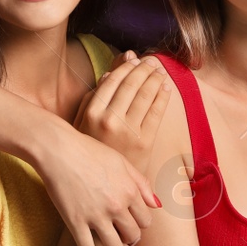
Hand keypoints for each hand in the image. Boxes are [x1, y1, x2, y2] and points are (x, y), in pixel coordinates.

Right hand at [36, 65, 161, 245]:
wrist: (58, 150)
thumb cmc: (89, 151)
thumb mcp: (121, 161)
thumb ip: (141, 183)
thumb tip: (156, 204)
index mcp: (130, 191)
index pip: (145, 221)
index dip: (138, 224)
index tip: (130, 223)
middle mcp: (117, 206)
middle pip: (132, 236)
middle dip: (128, 238)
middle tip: (120, 236)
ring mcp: (96, 216)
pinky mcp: (75, 223)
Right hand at [74, 52, 170, 172]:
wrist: (105, 186)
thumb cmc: (92, 151)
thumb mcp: (82, 124)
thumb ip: (91, 98)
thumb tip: (109, 73)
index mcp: (91, 113)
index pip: (112, 80)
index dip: (126, 67)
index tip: (134, 59)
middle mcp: (109, 120)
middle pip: (131, 84)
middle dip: (144, 69)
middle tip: (151, 62)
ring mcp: (129, 132)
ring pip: (146, 95)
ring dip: (155, 79)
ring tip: (159, 72)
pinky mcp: (145, 142)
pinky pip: (157, 112)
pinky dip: (162, 97)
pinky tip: (165, 88)